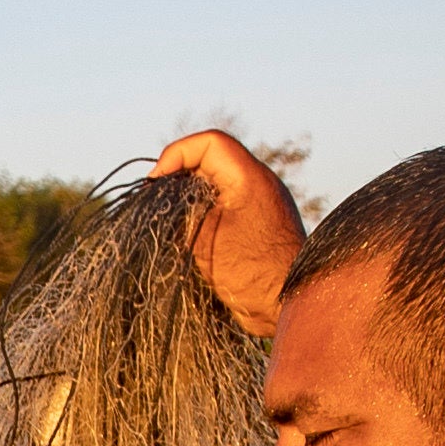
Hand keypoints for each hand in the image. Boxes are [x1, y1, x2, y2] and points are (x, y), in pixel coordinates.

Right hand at [149, 130, 307, 337]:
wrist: (288, 302)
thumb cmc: (250, 272)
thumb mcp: (204, 238)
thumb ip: (182, 210)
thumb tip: (164, 199)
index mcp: (250, 178)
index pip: (209, 143)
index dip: (176, 155)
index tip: (156, 183)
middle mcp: (259, 183)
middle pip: (211, 159)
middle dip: (179, 176)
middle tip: (157, 201)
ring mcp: (260, 202)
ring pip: (216, 182)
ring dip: (190, 196)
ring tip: (171, 220)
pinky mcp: (257, 222)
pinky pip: (225, 203)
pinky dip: (204, 212)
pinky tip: (191, 236)